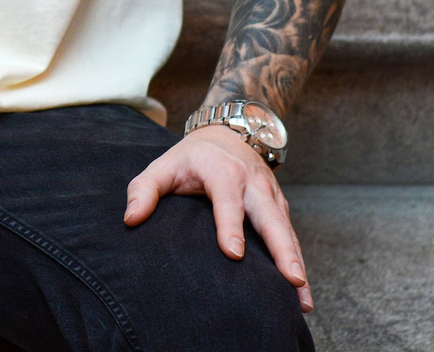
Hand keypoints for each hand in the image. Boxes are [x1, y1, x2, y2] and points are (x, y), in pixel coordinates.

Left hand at [124, 125, 312, 311]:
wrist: (227, 134)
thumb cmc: (190, 158)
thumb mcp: (163, 166)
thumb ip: (144, 190)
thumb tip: (131, 219)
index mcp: (222, 171)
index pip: (227, 200)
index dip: (230, 226)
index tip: (234, 254)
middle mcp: (251, 182)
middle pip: (270, 217)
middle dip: (282, 249)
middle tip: (292, 280)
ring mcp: (270, 194)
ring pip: (286, 229)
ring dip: (296, 262)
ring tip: (303, 299)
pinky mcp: (280, 206)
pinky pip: (291, 235)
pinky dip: (299, 262)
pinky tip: (302, 294)